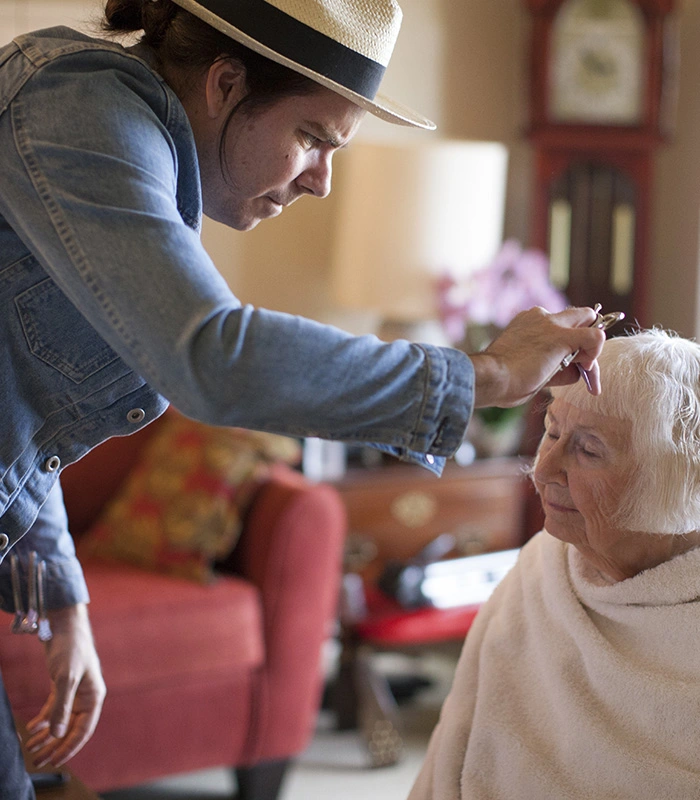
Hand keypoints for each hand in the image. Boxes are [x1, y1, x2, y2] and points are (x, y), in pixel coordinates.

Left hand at [24, 603, 105, 767]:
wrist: (63, 624)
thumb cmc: (71, 647)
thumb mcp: (65, 678)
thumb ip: (62, 707)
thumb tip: (57, 734)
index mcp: (94, 696)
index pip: (83, 730)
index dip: (69, 747)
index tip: (54, 761)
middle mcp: (86, 696)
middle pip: (71, 728)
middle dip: (55, 746)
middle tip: (39, 761)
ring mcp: (74, 691)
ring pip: (61, 720)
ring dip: (47, 735)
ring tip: (32, 749)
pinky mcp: (62, 684)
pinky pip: (54, 708)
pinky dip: (44, 719)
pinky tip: (33, 727)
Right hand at [470, 306, 605, 407]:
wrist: (491, 378)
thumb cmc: (502, 381)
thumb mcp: (529, 369)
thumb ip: (553, 366)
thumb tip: (576, 372)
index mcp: (527, 322)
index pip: (559, 326)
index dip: (568, 345)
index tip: (566, 365)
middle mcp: (540, 316)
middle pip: (578, 320)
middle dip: (585, 342)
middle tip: (585, 368)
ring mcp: (552, 324)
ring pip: (589, 327)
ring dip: (591, 354)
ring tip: (589, 379)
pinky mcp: (563, 336)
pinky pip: (595, 336)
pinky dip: (596, 352)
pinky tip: (587, 368)